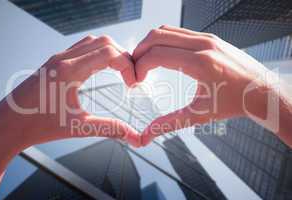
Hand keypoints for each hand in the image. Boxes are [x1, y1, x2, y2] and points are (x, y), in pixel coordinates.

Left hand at [0, 35, 140, 179]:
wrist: (10, 123)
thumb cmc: (38, 125)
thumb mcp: (78, 127)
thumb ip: (109, 128)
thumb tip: (132, 135)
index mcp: (69, 71)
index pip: (109, 53)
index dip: (127, 65)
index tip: (132, 83)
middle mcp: (64, 59)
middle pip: (104, 42)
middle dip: (123, 56)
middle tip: (129, 75)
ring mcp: (58, 58)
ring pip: (93, 41)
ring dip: (110, 52)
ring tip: (119, 70)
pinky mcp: (55, 61)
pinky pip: (82, 47)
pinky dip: (97, 52)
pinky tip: (101, 68)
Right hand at [133, 25, 277, 145]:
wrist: (261, 91)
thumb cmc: (234, 104)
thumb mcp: (199, 115)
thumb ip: (169, 123)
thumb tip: (145, 136)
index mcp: (200, 63)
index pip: (156, 54)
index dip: (139, 66)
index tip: (136, 80)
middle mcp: (203, 44)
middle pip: (157, 36)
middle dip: (139, 52)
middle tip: (135, 69)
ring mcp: (207, 37)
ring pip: (166, 30)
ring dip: (150, 44)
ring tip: (145, 62)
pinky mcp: (209, 37)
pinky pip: (178, 32)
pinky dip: (163, 41)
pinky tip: (161, 56)